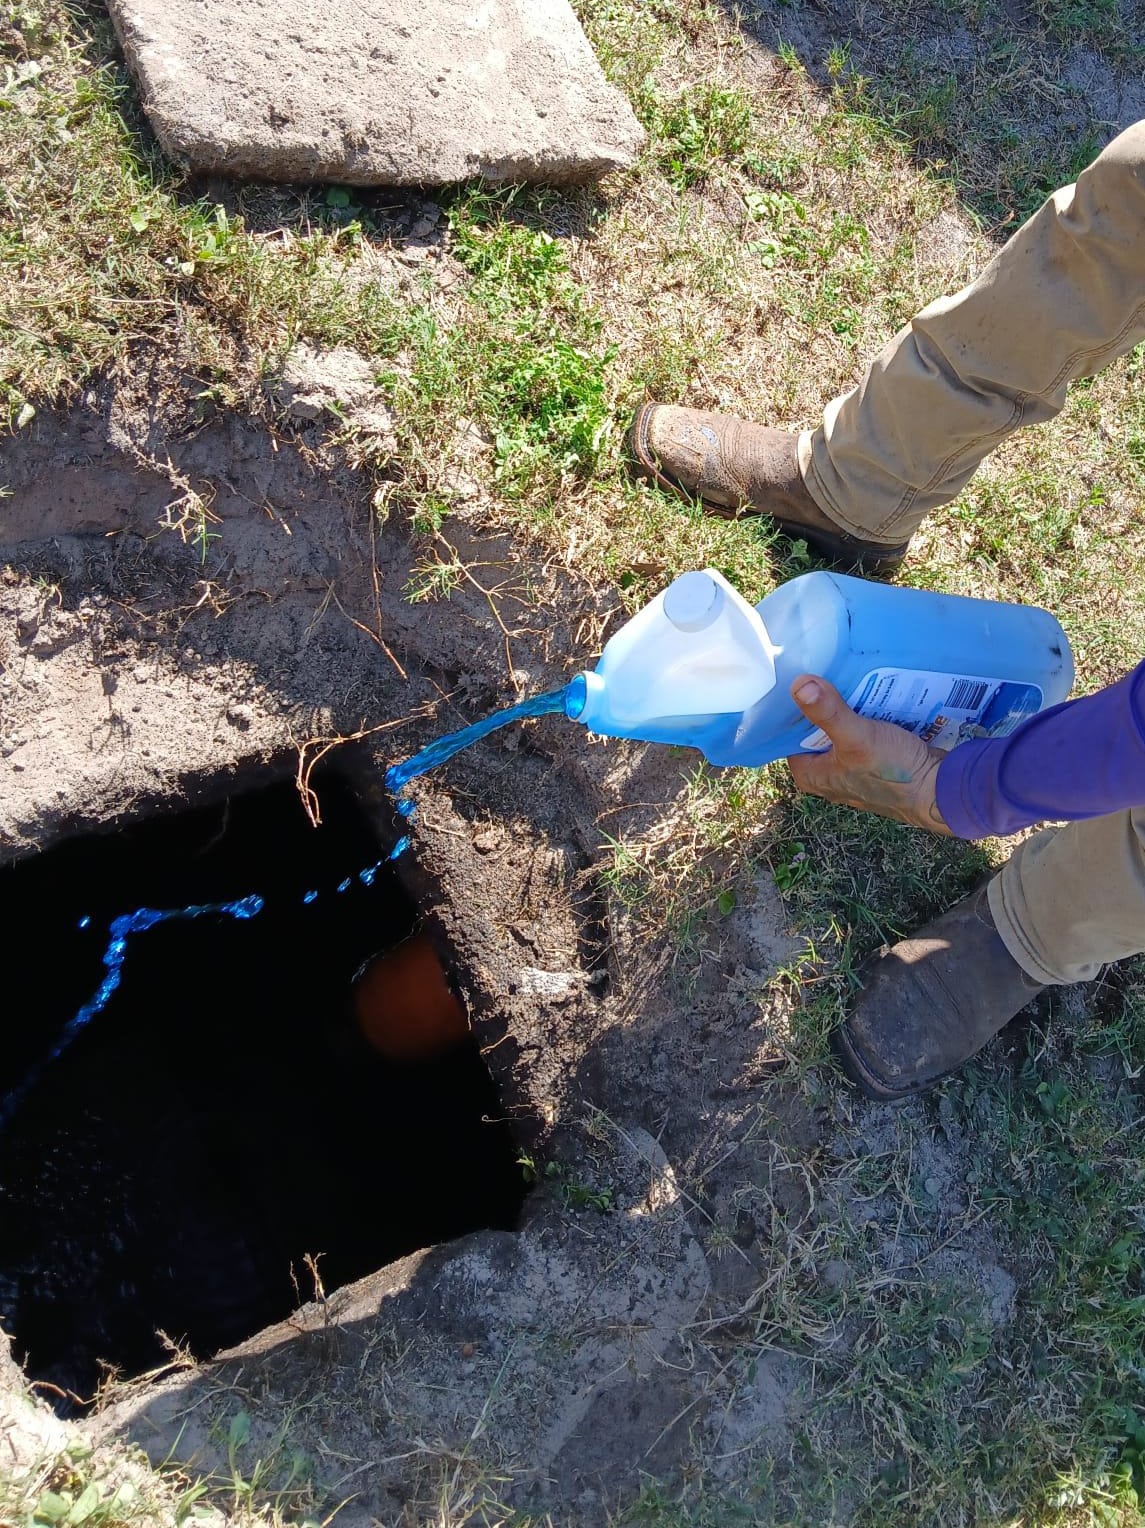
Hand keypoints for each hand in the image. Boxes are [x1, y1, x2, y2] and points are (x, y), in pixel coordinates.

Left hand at [785, 675, 950, 834]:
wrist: (940, 790)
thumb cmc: (894, 772)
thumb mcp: (857, 737)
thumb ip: (828, 713)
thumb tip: (798, 684)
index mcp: (810, 774)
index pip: (786, 733)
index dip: (790, 706)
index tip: (794, 675)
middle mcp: (826, 773)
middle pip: (813, 728)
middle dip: (820, 702)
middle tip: (821, 668)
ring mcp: (850, 766)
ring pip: (839, 727)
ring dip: (843, 706)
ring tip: (843, 673)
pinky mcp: (873, 759)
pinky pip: (860, 730)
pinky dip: (863, 713)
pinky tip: (867, 691)